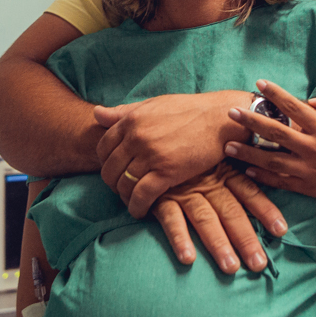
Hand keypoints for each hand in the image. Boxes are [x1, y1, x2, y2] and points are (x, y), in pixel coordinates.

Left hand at [94, 91, 250, 215]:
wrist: (220, 119)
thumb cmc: (189, 111)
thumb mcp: (153, 105)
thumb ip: (123, 112)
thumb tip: (96, 113)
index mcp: (131, 120)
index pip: (102, 148)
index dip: (105, 164)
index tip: (115, 172)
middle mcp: (137, 137)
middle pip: (110, 169)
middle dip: (113, 184)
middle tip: (123, 190)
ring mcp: (151, 155)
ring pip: (124, 184)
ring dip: (125, 198)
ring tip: (133, 202)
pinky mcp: (167, 172)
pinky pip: (141, 195)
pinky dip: (137, 207)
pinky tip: (141, 211)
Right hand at [148, 163, 286, 273]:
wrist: (150, 141)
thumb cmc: (188, 151)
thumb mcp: (213, 152)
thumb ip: (236, 163)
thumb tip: (265, 169)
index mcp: (223, 171)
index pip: (249, 192)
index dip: (265, 210)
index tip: (280, 230)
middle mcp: (207, 183)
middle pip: (231, 213)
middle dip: (246, 239)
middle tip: (258, 265)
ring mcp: (184, 191)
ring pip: (205, 219)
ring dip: (218, 244)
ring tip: (231, 267)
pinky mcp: (160, 198)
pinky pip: (170, 219)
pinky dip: (179, 238)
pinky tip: (188, 258)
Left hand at [223, 81, 315, 215]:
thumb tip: (311, 100)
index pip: (295, 107)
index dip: (276, 94)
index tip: (259, 83)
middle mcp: (313, 149)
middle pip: (275, 132)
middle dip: (251, 122)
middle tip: (231, 113)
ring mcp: (308, 170)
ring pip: (271, 160)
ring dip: (248, 153)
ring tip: (227, 147)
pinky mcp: (307, 187)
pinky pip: (280, 182)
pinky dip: (262, 176)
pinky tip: (246, 170)